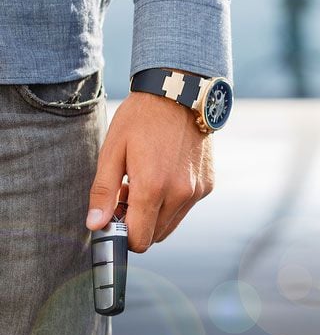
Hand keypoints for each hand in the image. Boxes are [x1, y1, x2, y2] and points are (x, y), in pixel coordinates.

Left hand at [85, 92, 213, 251]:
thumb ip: (103, 192)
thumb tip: (95, 225)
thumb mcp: (112, 151)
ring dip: (155, 214)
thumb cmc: (142, 119)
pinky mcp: (207, 185)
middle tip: (127, 196)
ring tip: (145, 183)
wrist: (181, 94)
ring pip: (172, 224)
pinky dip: (173, 201)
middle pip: (156, 236)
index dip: (123, 236)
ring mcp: (197, 191)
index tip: (115, 218)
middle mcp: (180, 194)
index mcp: (153, 188)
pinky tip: (165, 174)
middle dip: (139, 224)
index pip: (139, 240)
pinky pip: (186, 207)